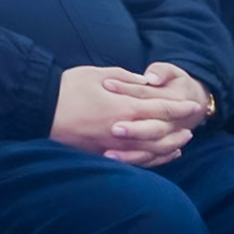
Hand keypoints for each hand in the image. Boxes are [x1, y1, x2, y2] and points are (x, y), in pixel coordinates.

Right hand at [50, 65, 207, 168]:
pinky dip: (151, 159)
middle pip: (161, 135)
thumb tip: (146, 82)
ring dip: (168, 147)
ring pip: (150, 151)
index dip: (181, 108)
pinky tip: (157, 156)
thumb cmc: (67, 87)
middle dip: (178, 130)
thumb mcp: (98, 73)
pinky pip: (133, 161)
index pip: (162, 110)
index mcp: (125, 108)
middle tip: (192, 127)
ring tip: (180, 143)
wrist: (39, 107)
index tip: (194, 106)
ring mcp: (112, 145)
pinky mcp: (101, 154)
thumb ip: (126, 78)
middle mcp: (123, 130)